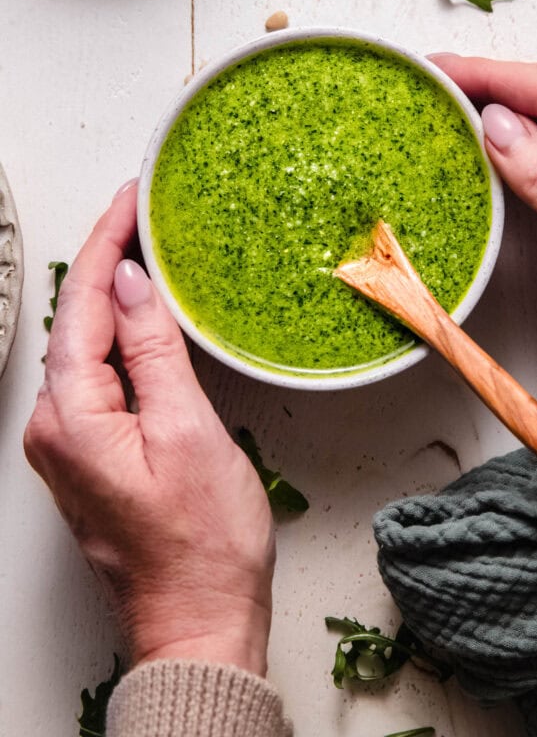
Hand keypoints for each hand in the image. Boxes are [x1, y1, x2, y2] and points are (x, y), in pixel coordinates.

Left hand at [24, 182, 274, 672]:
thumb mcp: (186, 430)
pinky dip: (121, 337)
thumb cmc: (200, 544)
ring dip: (115, 296)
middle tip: (141, 210)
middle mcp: (55, 428)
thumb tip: (132, 281)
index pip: (83, 303)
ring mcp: (70, 445)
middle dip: (107, 259)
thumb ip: (152, 349)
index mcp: (69, 417)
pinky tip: (144, 318)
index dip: (107, 240)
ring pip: (86, 346)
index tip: (131, 198)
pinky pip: (98, 377)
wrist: (198, 620)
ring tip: (146, 248)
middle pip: (76, 320)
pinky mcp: (92, 455)